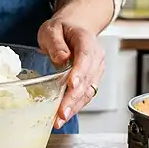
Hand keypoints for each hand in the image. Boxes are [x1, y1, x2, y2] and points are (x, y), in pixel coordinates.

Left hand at [38, 4, 105, 128]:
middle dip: (74, 98)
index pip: (86, 57)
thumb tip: (62, 57)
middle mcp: (96, 57)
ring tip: (59, 120)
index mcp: (86, 41)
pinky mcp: (91, 81)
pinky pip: (85, 96)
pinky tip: (63, 117)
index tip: (72, 85)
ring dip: (74, 107)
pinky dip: (75, 107)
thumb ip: (56, 43)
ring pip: (88, 91)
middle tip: (61, 113)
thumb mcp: (52, 29)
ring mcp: (96, 70)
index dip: (80, 72)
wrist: (75, 28)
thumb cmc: (62, 29)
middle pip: (87, 79)